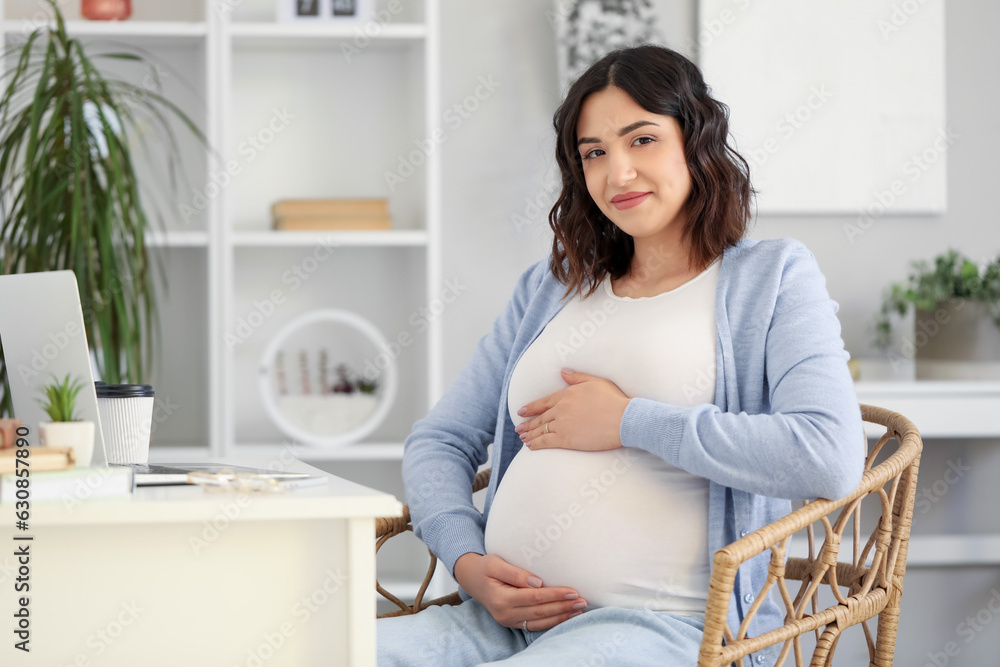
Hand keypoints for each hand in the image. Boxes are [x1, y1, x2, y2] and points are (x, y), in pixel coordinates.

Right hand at [453, 553, 585, 630]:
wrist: (471, 578)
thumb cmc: (485, 567)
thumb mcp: (495, 563)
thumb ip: (516, 573)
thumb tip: (538, 582)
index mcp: (501, 598)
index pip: (535, 598)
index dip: (555, 595)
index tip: (573, 591)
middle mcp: (505, 613)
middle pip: (540, 612)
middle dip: (563, 607)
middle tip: (583, 602)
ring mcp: (508, 620)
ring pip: (539, 622)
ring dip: (561, 617)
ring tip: (579, 610)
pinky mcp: (512, 622)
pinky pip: (535, 625)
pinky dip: (552, 622)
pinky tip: (565, 616)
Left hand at [514, 368, 629, 451]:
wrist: (624, 419)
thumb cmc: (615, 400)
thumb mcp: (596, 382)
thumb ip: (577, 377)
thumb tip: (562, 372)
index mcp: (567, 394)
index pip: (544, 402)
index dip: (532, 408)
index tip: (522, 411)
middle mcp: (561, 408)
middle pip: (540, 417)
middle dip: (528, 423)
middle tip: (519, 428)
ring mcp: (563, 424)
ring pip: (541, 430)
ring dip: (530, 434)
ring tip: (522, 437)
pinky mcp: (566, 439)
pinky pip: (546, 442)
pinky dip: (536, 444)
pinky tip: (530, 446)